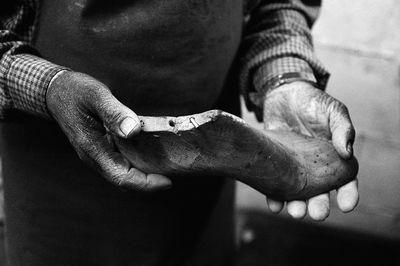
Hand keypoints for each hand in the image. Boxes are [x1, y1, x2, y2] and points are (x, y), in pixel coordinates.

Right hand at [46, 71, 171, 190]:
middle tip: (175, 173)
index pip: (121, 177)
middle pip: (125, 180)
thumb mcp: (96, 96)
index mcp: (93, 149)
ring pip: (124, 173)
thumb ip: (114, 113)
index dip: (146, 184)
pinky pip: (122, 162)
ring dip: (145, 174)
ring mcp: (98, 154)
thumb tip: (133, 131)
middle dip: (150, 182)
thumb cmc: (76, 92)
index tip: (168, 181)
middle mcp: (96, 157)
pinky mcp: (102, 149)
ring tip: (169, 167)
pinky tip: (153, 154)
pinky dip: (139, 163)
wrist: (56, 91)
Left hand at [262, 81, 358, 220]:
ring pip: (297, 191)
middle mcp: (315, 166)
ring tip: (295, 212)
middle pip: (320, 192)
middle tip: (317, 214)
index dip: (348, 193)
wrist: (283, 93)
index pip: (345, 180)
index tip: (347, 205)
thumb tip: (348, 152)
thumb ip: (342, 128)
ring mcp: (294, 166)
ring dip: (297, 204)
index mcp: (334, 157)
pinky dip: (274, 195)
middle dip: (319, 204)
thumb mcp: (333, 110)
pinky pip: (275, 181)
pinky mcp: (275, 162)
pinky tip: (274, 204)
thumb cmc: (313, 101)